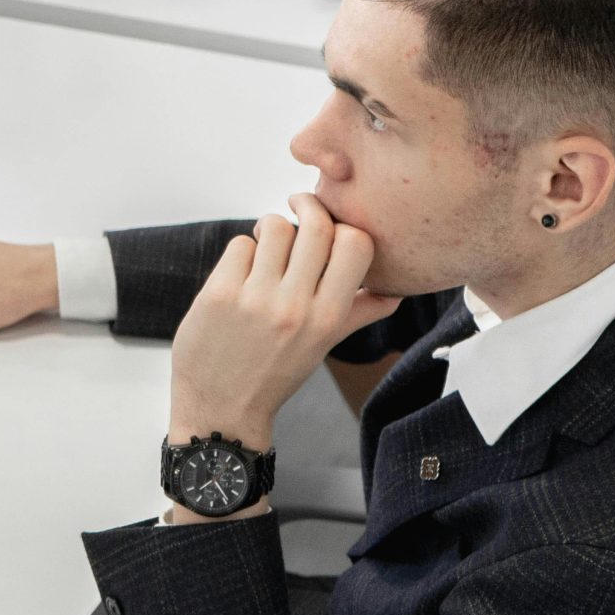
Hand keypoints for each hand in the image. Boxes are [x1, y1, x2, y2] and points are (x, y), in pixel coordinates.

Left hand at [167, 194, 396, 452]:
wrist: (222, 408)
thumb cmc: (274, 373)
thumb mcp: (322, 345)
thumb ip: (358, 313)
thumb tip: (396, 291)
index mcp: (328, 318)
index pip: (357, 245)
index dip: (344, 227)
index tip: (330, 224)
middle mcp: (296, 307)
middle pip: (317, 225)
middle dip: (307, 206)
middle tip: (297, 208)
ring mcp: (256, 299)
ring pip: (274, 226)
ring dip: (270, 230)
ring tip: (265, 248)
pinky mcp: (219, 293)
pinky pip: (240, 244)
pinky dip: (242, 251)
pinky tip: (240, 273)